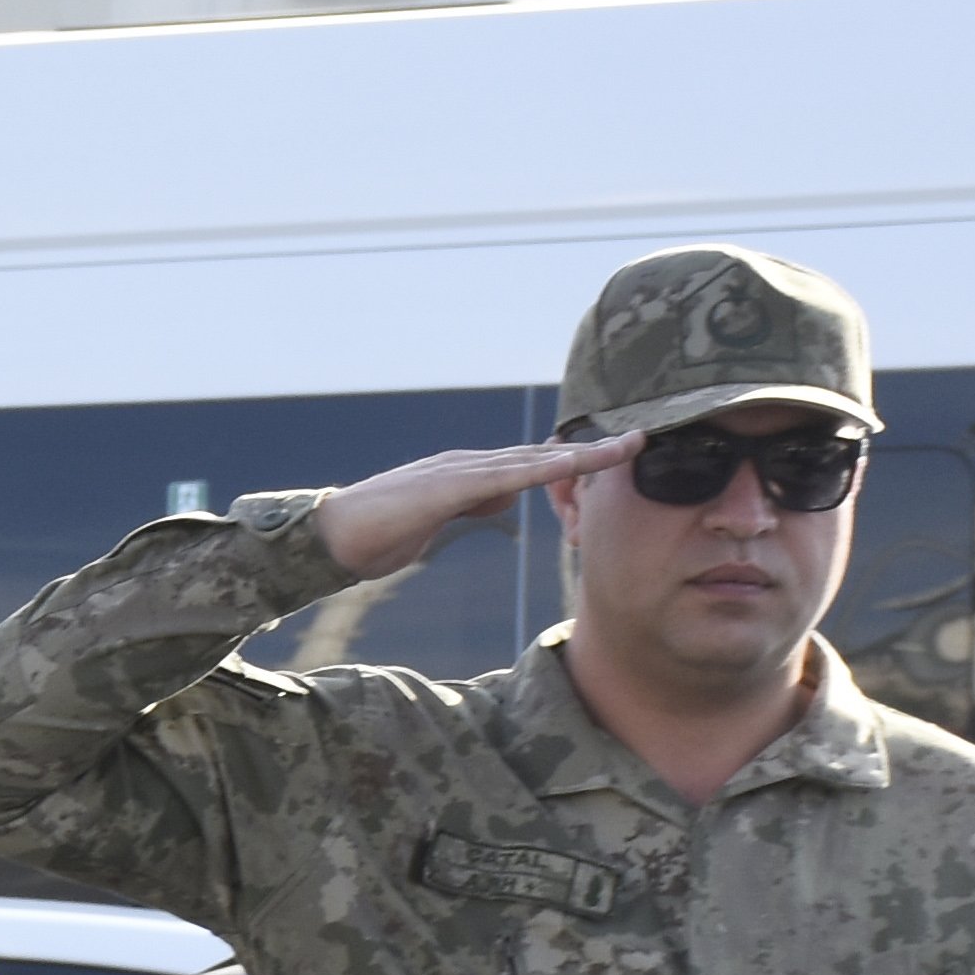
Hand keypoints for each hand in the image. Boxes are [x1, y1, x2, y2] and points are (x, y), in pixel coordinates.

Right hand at [305, 435, 630, 586]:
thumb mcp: (439, 524)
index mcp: (468, 475)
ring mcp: (459, 471)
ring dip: (583, 454)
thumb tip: (506, 502)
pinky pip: (506, 475)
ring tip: (628, 445)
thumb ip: (473, 508)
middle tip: (644, 437)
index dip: (577, 460)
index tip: (618, 456)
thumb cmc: (377, 534)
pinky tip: (575, 463)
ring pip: (533, 459)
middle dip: (594, 449)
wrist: (330, 536)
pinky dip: (544, 468)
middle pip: (544, 454)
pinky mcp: (447, 486)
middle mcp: (469, 464)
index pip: (533, 464)